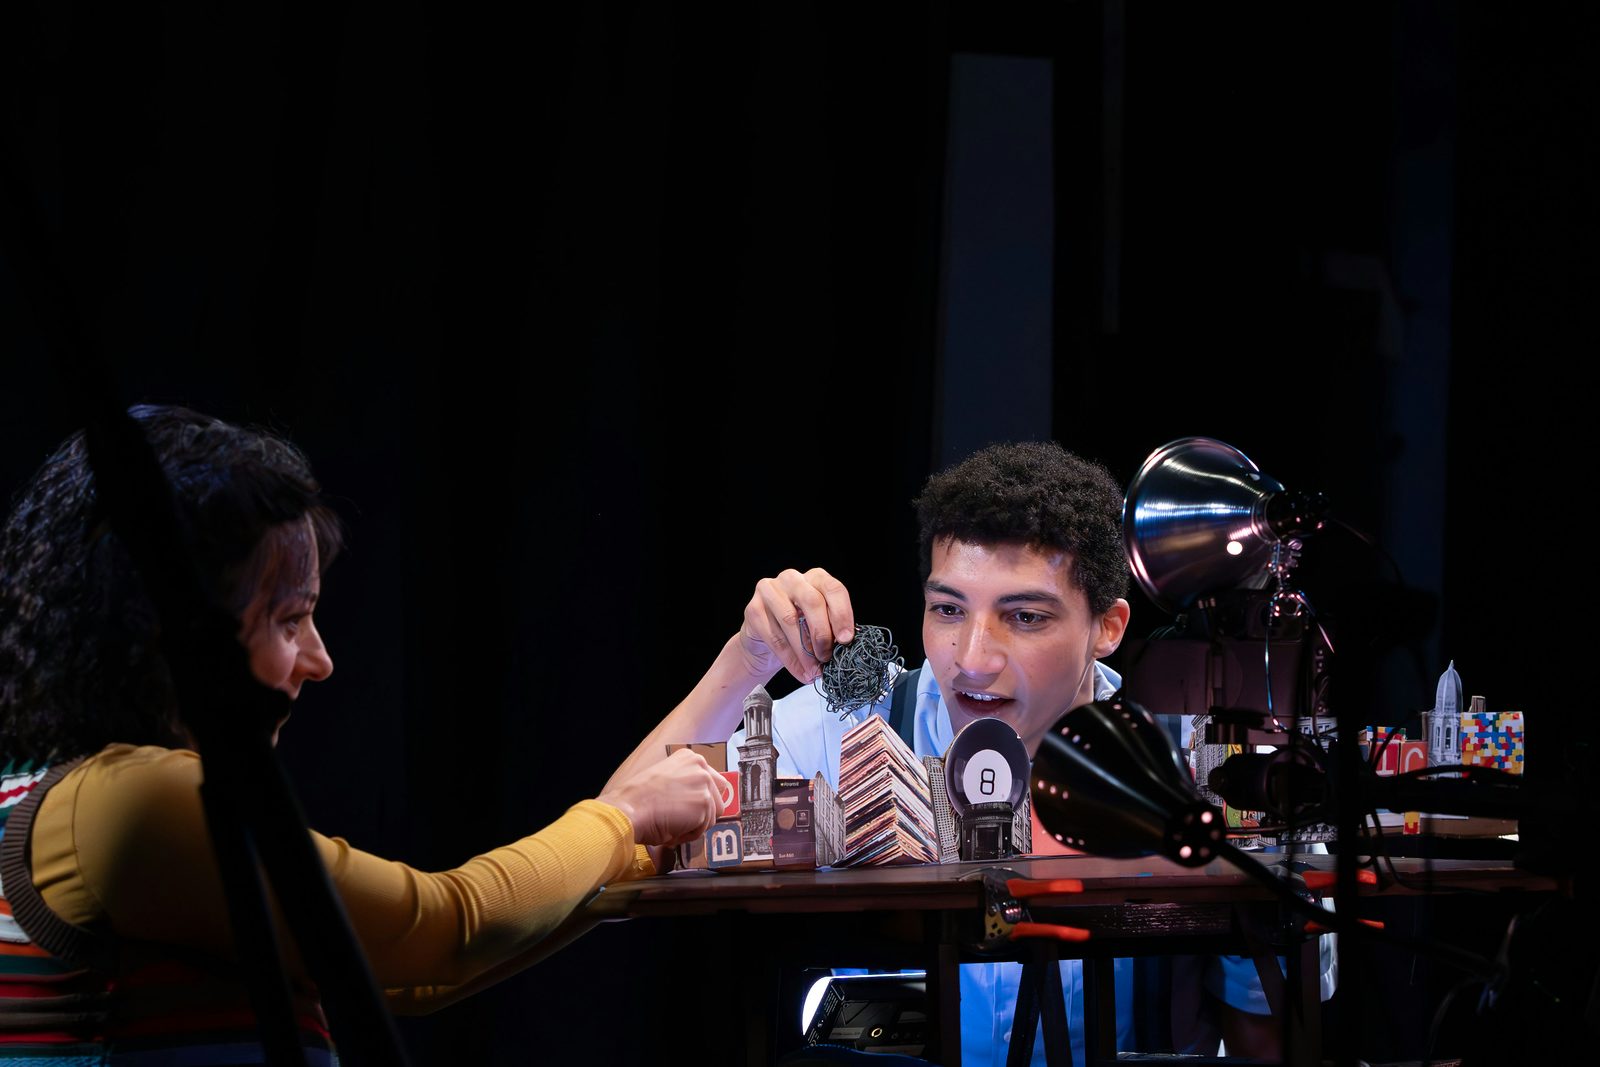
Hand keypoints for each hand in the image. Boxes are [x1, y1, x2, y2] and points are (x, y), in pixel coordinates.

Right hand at [599, 748, 728, 847]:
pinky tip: (672, 830)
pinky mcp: (705, 804)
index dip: (701, 800)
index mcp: (690, 758)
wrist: (629, 808)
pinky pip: (704, 828)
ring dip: (694, 826)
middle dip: (702, 814)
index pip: (712, 782)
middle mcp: (701, 767)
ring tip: (672, 825)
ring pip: (712, 816)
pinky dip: (689, 834)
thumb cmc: (637, 799)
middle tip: (680, 821)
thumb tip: (696, 802)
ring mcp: (705, 784)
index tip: (689, 809)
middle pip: (717, 799)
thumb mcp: (664, 779)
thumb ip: (685, 784)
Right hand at [737, 567, 854, 683]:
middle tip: (827, 657)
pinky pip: (774, 636)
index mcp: (815, 577)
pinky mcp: (753, 609)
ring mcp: (769, 590)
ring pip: (790, 620)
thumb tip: (844, 644)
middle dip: (822, 633)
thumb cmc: (798, 631)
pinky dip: (790, 659)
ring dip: (805, 651)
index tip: (846, 639)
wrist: (764, 643)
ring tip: (814, 670)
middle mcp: (792, 578)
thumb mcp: (819, 625)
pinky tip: (800, 672)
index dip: (842, 614)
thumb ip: (831, 628)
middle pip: (812, 601)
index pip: (833, 588)